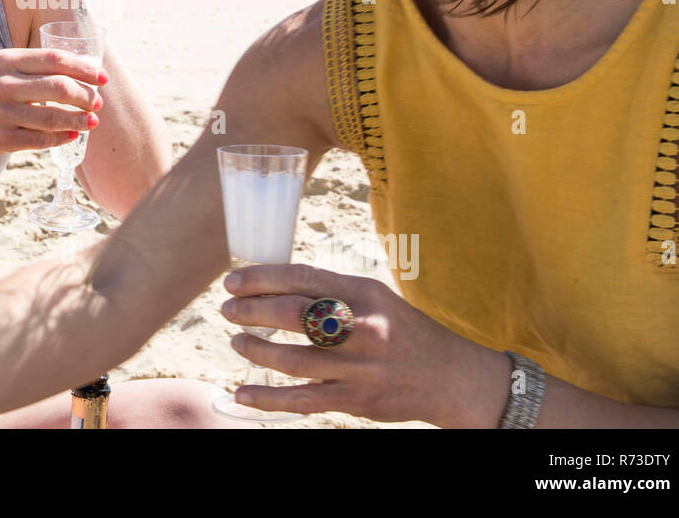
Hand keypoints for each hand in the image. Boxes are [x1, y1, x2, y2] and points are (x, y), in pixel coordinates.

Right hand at [0, 47, 106, 158]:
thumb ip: (28, 66)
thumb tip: (75, 73)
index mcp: (5, 60)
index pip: (55, 60)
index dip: (84, 69)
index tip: (101, 78)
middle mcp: (3, 84)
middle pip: (60, 88)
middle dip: (86, 96)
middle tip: (97, 103)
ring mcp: (1, 113)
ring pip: (54, 117)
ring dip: (79, 120)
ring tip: (92, 121)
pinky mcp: (0, 139)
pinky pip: (40, 140)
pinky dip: (62, 138)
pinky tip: (72, 135)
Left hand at [219, 263, 508, 425]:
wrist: (450, 377)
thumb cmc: (401, 329)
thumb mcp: (374, 297)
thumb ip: (331, 290)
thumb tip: (272, 284)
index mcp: (364, 294)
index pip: (303, 277)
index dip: (261, 278)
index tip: (233, 281)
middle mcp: (362, 329)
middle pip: (294, 316)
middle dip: (252, 311)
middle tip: (228, 309)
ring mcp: (360, 368)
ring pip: (294, 360)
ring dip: (257, 349)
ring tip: (237, 341)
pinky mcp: (356, 401)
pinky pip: (303, 399)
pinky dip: (268, 397)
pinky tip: (243, 392)